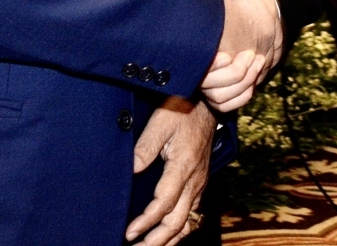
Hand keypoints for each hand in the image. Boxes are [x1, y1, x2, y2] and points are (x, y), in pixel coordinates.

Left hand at [125, 97, 214, 244]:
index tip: (129, 233)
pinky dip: (179, 229)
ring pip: (187, 222)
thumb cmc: (182, 109)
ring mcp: (199, 183)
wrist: (207, 104)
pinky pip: (193, 214)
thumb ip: (145, 147)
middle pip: (177, 222)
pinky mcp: (200, 182)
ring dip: (168, 240)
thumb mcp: (161, 122)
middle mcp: (194, 180)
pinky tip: (166, 234)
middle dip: (156, 241)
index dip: (145, 222)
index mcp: (183, 166)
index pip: (163, 204)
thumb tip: (130, 170)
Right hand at [200, 0, 283, 110]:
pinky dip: (243, 96)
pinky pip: (227, 104)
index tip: (226, 55)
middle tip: (252, 55)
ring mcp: (211, 75)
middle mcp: (200, 60)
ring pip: (218, 98)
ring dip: (242, 85)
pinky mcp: (224, 84)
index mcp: (199, 36)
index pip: (190, 64)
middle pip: (207, 87)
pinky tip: (255, 76)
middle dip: (233, 76)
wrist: (265, 8)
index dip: (208, 67)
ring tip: (258, 61)